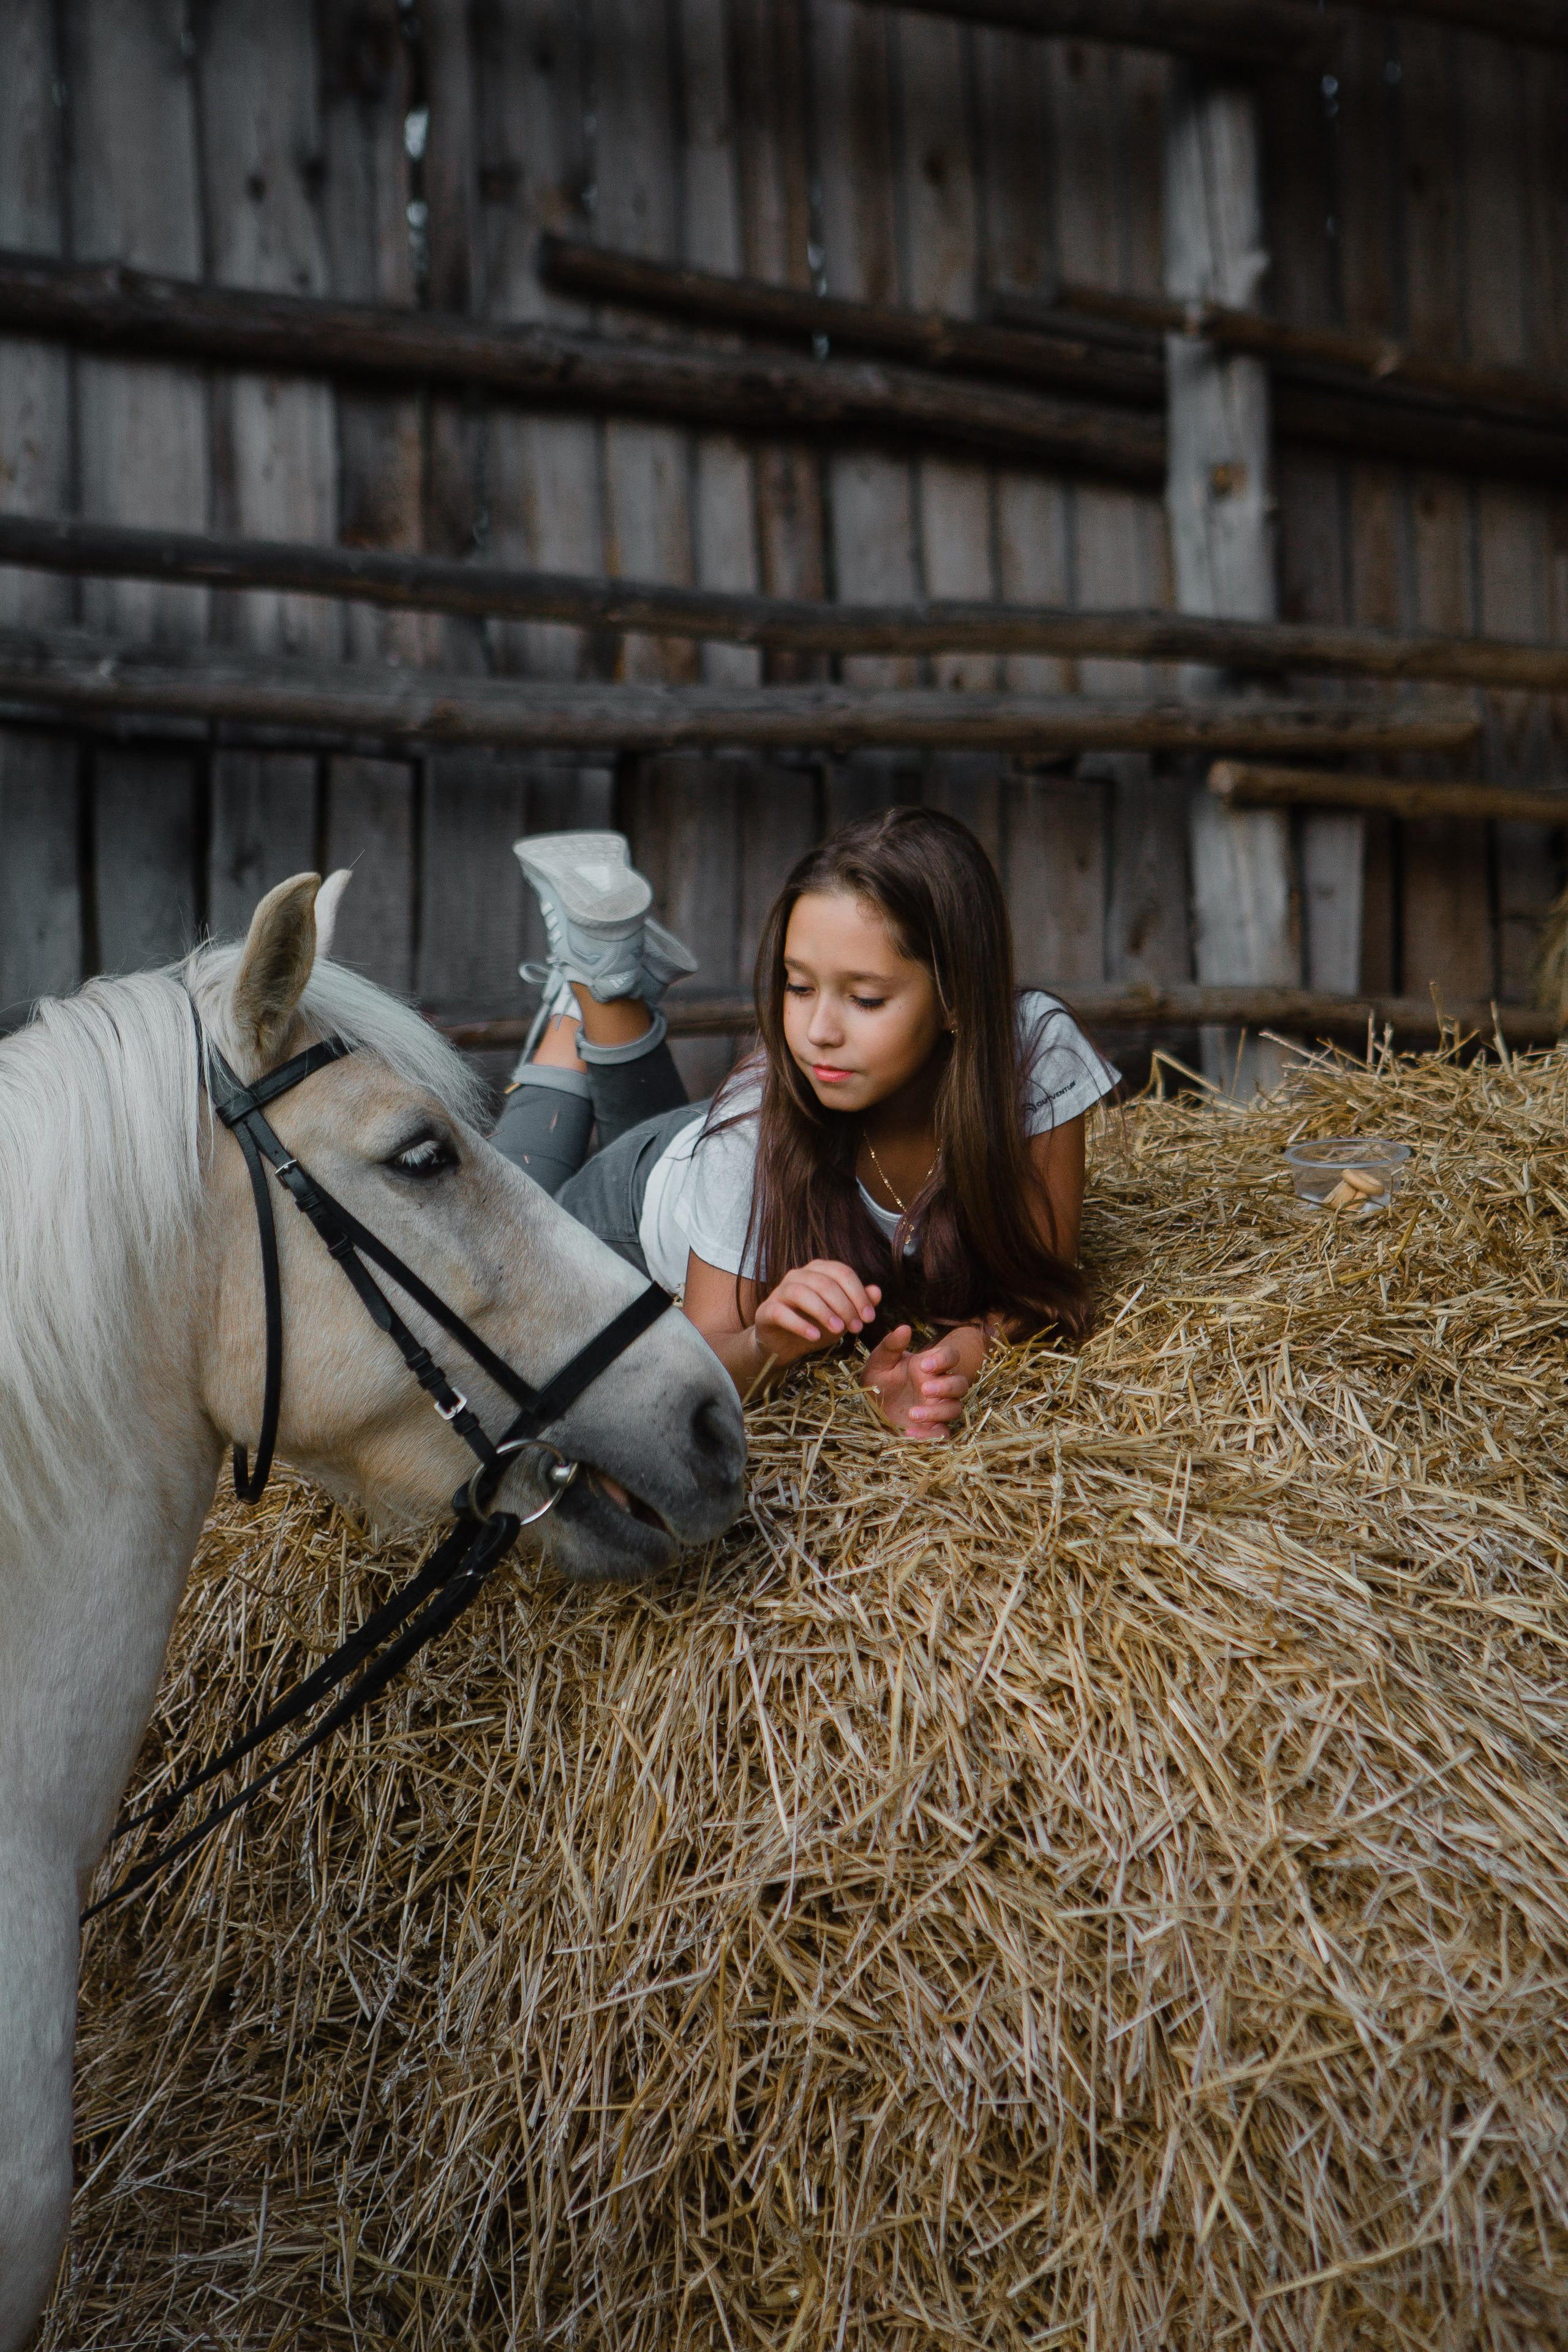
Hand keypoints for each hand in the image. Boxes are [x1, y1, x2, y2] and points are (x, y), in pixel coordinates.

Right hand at [753, 1261, 882, 1369]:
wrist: (784, 1345)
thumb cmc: (814, 1325)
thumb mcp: (841, 1316)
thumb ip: (857, 1303)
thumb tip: (877, 1291)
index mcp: (818, 1271)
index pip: (842, 1272)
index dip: (858, 1294)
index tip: (869, 1318)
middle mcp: (798, 1275)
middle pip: (824, 1282)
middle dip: (844, 1305)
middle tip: (857, 1328)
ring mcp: (780, 1291)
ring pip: (802, 1293)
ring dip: (823, 1312)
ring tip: (838, 1330)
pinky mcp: (766, 1310)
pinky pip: (782, 1313)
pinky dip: (800, 1324)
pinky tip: (814, 1337)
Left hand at [861, 1326, 977, 1440]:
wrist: (868, 1412)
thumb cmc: (877, 1382)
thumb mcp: (878, 1363)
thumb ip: (890, 1346)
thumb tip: (904, 1328)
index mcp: (929, 1366)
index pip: (951, 1356)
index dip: (944, 1359)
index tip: (924, 1366)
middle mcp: (938, 1386)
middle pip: (961, 1384)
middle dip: (946, 1387)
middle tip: (924, 1389)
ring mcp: (937, 1408)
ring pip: (955, 1408)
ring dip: (938, 1411)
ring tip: (912, 1413)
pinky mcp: (932, 1429)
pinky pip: (944, 1434)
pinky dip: (931, 1435)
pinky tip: (909, 1432)